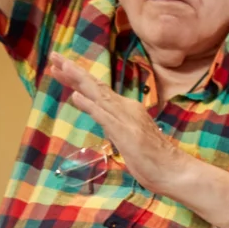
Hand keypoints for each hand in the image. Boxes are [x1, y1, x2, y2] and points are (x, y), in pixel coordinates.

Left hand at [46, 54, 196, 202]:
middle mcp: (125, 108)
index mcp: (126, 109)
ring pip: (98, 95)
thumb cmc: (153, 158)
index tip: (60, 67)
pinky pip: (104, 116)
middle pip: (95, 86)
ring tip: (61, 67)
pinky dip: (90, 105)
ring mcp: (125, 119)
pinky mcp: (124, 132)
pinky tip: (77, 96)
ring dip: (79, 80)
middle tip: (55, 56)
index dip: (78, 78)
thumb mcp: (125, 138)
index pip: (98, 90)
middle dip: (74, 71)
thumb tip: (91, 109)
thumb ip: (109, 123)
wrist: (174, 170)